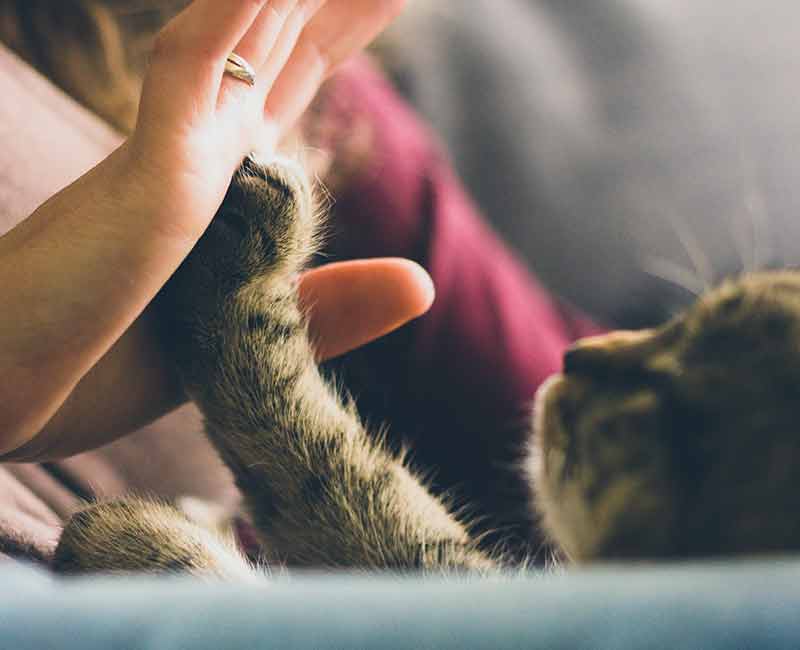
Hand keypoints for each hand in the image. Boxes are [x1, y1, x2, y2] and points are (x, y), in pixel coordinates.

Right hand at [0, 0, 409, 456]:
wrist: (8, 397)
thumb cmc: (103, 367)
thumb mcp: (249, 338)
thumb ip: (333, 307)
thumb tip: (423, 283)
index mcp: (225, 180)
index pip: (293, 76)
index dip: (341, 25)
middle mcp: (202, 147)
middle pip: (283, 35)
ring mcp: (175, 152)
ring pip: (247, 29)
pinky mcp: (148, 176)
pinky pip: (194, 70)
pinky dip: (234, 12)